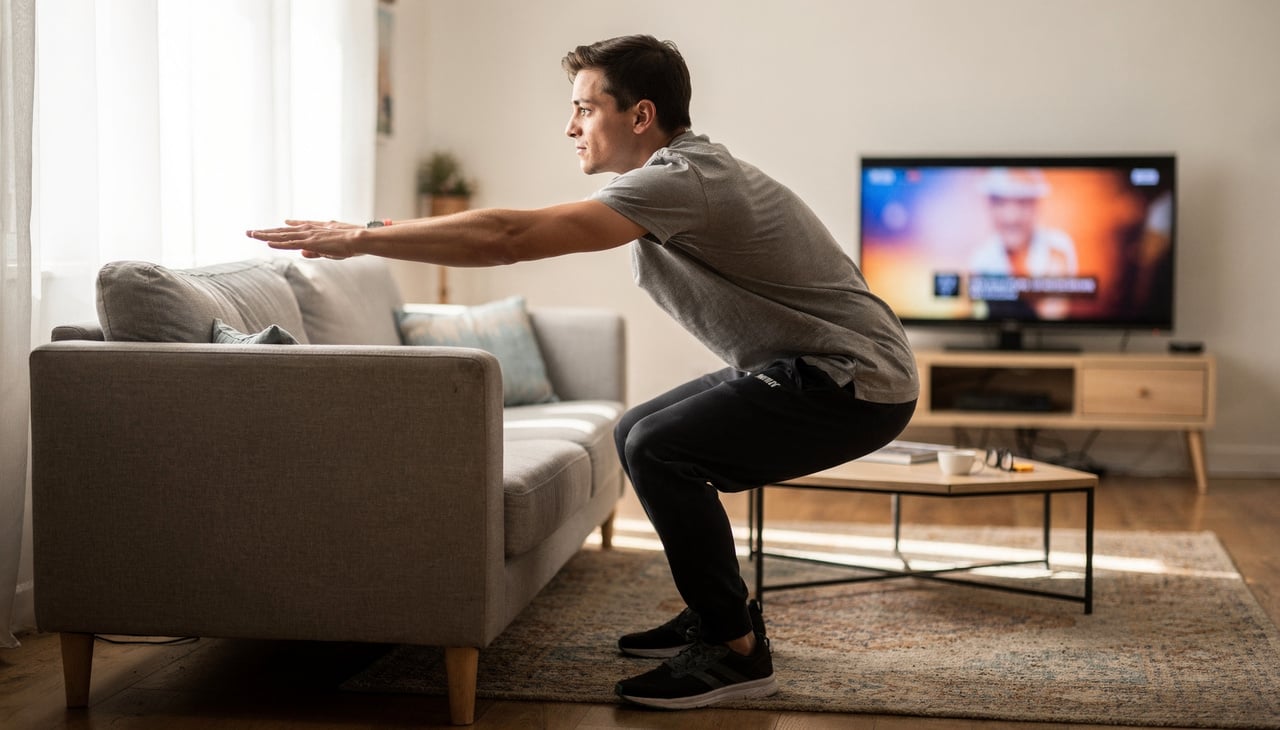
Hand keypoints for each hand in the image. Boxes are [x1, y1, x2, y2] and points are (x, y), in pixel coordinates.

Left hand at [245, 219, 361, 258]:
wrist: (358, 238)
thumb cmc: (348, 244)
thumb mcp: (329, 249)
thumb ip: (314, 251)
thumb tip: (301, 253)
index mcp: (312, 231)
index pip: (291, 231)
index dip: (278, 230)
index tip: (267, 230)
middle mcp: (307, 231)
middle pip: (281, 232)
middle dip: (265, 232)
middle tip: (249, 232)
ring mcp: (308, 236)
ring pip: (282, 236)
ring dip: (266, 235)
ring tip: (251, 234)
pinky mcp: (310, 242)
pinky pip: (291, 243)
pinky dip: (278, 243)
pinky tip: (267, 243)